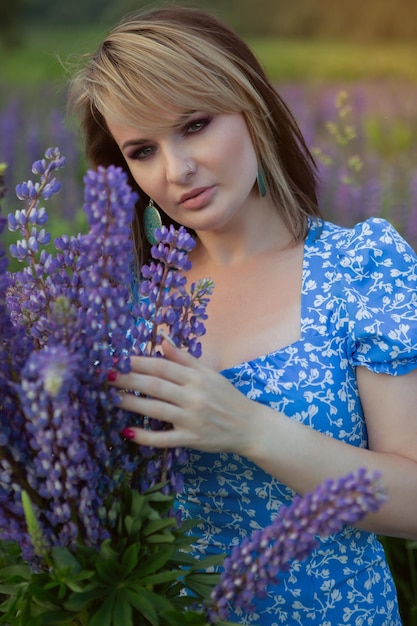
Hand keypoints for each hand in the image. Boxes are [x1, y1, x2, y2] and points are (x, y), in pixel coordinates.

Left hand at [111, 340, 255, 452]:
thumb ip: (185, 359)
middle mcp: (193, 396)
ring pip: (156, 410)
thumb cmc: (227, 397)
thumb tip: (163, 342)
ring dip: (131, 404)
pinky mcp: (191, 439)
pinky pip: (164, 439)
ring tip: (111, 398)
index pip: (162, 367)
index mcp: (196, 378)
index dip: (138, 362)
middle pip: (155, 386)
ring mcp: (191, 419)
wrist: (250, 426)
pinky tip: (127, 432)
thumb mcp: (209, 374)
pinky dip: (145, 437)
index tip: (118, 359)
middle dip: (128, 379)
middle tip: (105, 375)